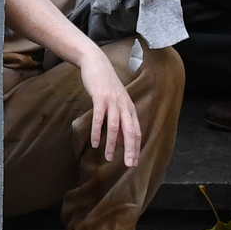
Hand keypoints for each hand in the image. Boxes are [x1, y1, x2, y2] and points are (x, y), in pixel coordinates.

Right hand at [75, 47, 143, 168]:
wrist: (97, 63)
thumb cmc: (106, 85)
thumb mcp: (116, 102)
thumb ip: (120, 120)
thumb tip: (122, 140)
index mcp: (129, 108)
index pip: (136, 132)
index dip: (136, 148)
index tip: (134, 162)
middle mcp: (124, 106)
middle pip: (130, 131)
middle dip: (130, 150)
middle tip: (129, 165)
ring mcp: (112, 102)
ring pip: (115, 127)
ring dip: (112, 144)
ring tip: (108, 157)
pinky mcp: (100, 98)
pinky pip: (99, 118)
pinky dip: (97, 132)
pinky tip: (95, 143)